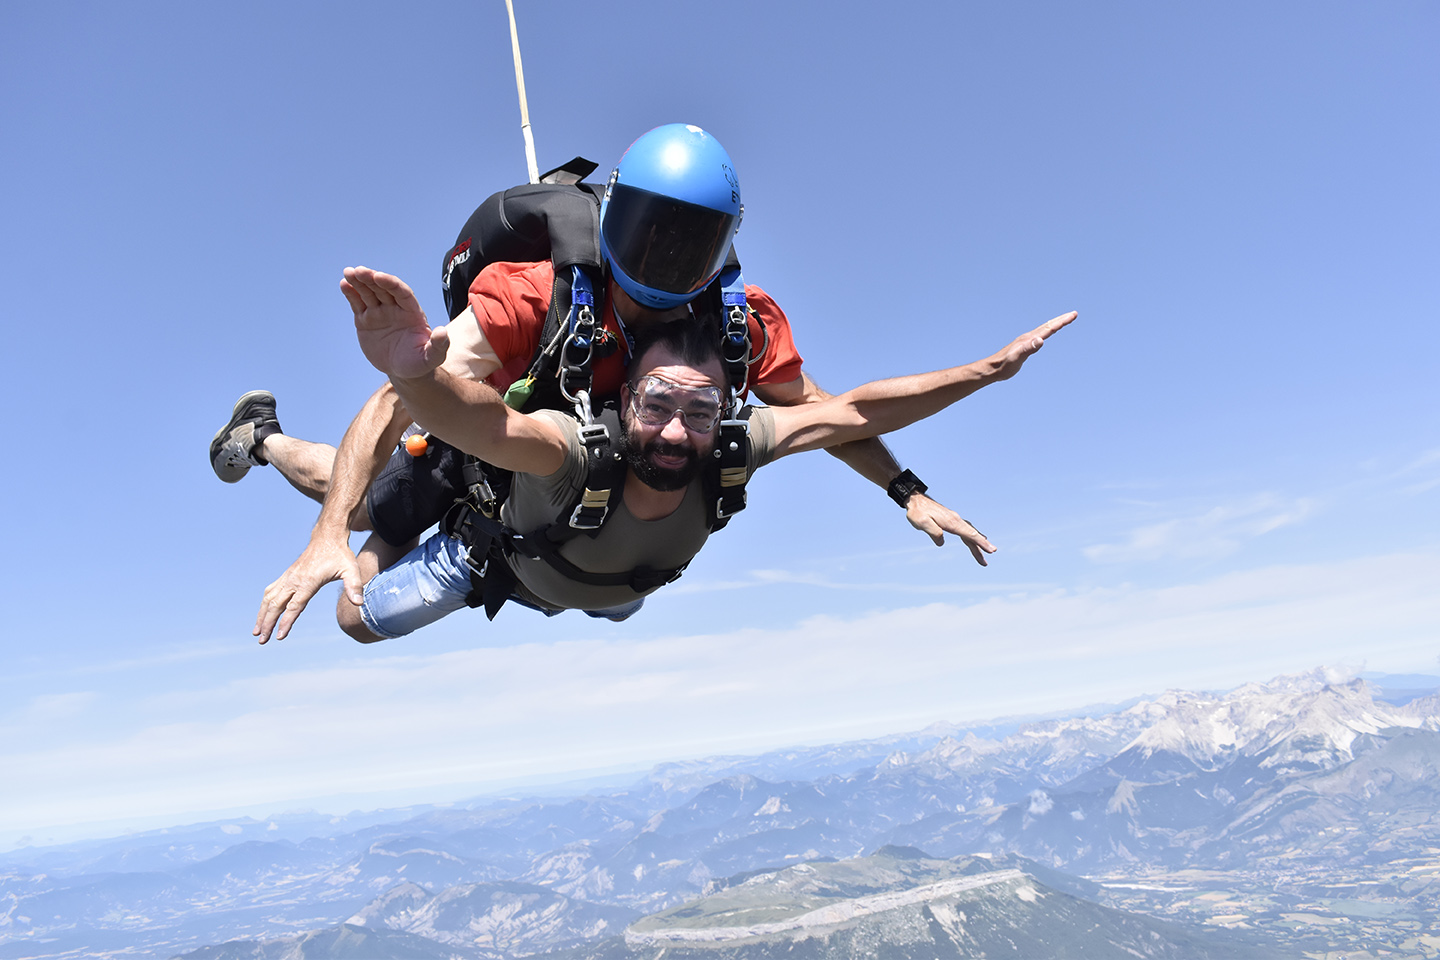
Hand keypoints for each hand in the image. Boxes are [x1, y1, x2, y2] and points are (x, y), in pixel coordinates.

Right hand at [254, 537, 365, 643]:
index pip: (295, 606)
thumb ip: (354, 586)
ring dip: (261, 616)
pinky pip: (270, 591)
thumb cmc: (340, 555)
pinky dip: (264, 604)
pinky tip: (262, 614)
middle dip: (268, 624)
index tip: (279, 636)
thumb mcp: (351, 569)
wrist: (327, 538)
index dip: (286, 622)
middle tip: (262, 641)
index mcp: (308, 582)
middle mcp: (294, 580)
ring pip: (269, 599)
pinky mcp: (286, 575)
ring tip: (256, 632)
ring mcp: (288, 577)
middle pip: (276, 605)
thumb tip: (359, 603)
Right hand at [341, 266, 450, 380]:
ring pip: (369, 293)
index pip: (402, 292)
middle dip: (371, 279)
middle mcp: (395, 308)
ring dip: (359, 282)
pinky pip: (358, 304)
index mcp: (412, 312)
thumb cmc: (421, 363)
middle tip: (359, 271)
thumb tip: (442, 332)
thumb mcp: (432, 357)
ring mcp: (379, 312)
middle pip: (383, 289)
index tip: (378, 277)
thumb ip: (438, 345)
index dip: (390, 283)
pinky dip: (351, 293)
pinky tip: (344, 283)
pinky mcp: (366, 320)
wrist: (404, 371)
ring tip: (348, 272)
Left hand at [905, 493, 995, 564]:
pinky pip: (964, 531)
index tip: (991, 549)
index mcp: (951, 522)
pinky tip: (972, 542)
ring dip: (977, 544)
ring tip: (983, 557)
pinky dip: (970, 538)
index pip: (969, 534)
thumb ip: (933, 532)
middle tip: (988, 559)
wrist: (915, 500)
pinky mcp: (951, 521)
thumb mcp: (922, 523)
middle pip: (972, 535)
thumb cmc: (917, 512)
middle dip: (981, 547)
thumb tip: (941, 542)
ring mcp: (954, 520)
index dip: (981, 542)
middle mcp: (956, 520)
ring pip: (969, 533)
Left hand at [988, 311, 1076, 381]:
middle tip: (1074, 314)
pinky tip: (1046, 334)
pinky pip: (1039, 335)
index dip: (1062, 322)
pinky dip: (1047, 332)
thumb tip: (1041, 340)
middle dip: (1061, 319)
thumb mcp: (1016, 358)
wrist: (992, 369)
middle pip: (1048, 326)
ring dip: (1055, 324)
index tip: (1073, 315)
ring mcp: (1026, 341)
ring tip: (1064, 320)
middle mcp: (1028, 337)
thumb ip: (1028, 349)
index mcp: (1029, 339)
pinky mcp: (1024, 346)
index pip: (1049, 328)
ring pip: (1043, 329)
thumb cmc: (1004, 366)